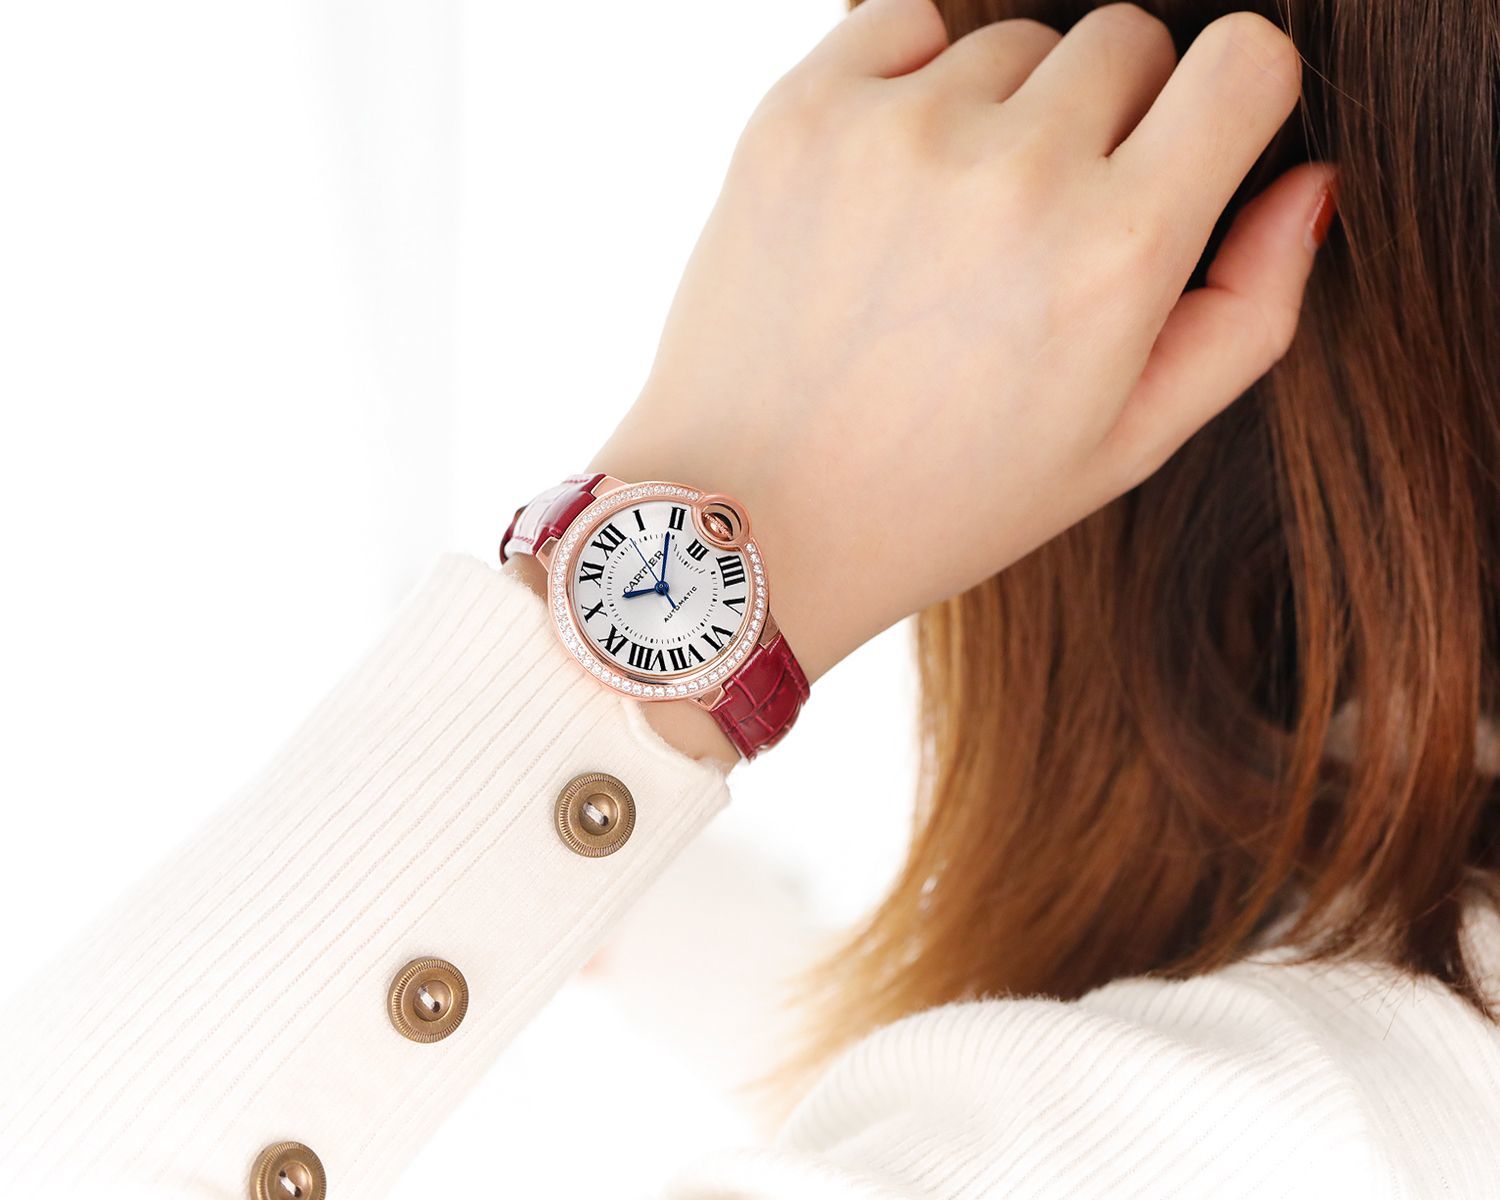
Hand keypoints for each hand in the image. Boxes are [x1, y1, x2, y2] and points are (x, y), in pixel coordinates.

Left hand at [593, 0, 1326, 683]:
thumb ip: (1247, 311)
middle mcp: (1013, 172)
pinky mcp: (800, 114)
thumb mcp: (1124, 446)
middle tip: (1041, 234)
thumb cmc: (941, 500)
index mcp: (1115, 256)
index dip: (1228, 104)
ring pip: (1013, 41)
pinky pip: (905, 22)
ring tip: (948, 232)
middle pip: (1128, 40)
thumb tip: (1309, 183)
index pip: (1247, 61)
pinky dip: (911, 82)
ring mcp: (897, 131)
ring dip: (1003, 111)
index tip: (1185, 152)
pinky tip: (890, 188)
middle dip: (1109, 121)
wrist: (749, 517)